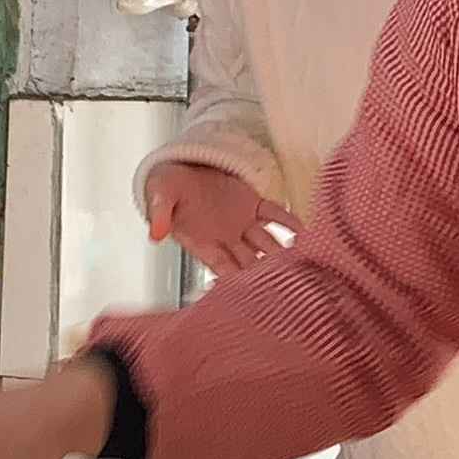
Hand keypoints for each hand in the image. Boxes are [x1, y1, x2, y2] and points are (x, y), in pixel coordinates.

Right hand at [144, 161, 299, 277]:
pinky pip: (273, 214)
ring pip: (265, 242)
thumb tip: (155, 233)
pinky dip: (288, 221)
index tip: (250, 292)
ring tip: (300, 263)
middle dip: (266, 274)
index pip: (222, 267)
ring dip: (282, 252)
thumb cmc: (166, 186)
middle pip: (249, 262)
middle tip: (286, 285)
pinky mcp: (251, 204)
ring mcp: (240, 224)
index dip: (235, 280)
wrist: (179, 166)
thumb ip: (159, 214)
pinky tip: (303, 230)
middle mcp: (224, 238)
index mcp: (201, 242)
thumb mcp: (159, 196)